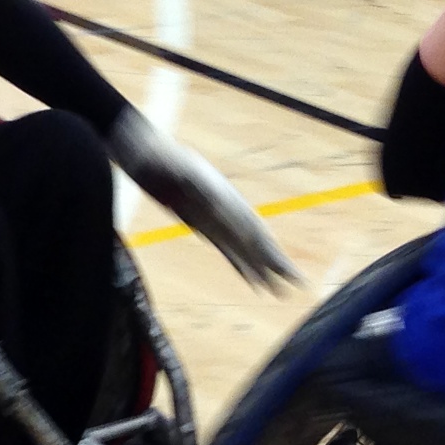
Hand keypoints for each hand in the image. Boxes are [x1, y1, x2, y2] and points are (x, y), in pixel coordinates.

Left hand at [107, 113, 299, 291]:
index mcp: (228, 200)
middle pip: (257, 243)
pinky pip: (228, 251)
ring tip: (277, 290)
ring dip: (261, 270)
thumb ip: (206, 192)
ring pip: (244, 250)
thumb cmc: (166, 159)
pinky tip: (251, 280)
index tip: (288, 271)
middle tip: (297, 284)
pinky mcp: (202, 225)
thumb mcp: (186, 174)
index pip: (254, 232)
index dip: (272, 252)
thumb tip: (226, 215)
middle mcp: (227, 211)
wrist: (147, 153)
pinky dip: (241, 266)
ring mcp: (216, 219)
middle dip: (276, 264)